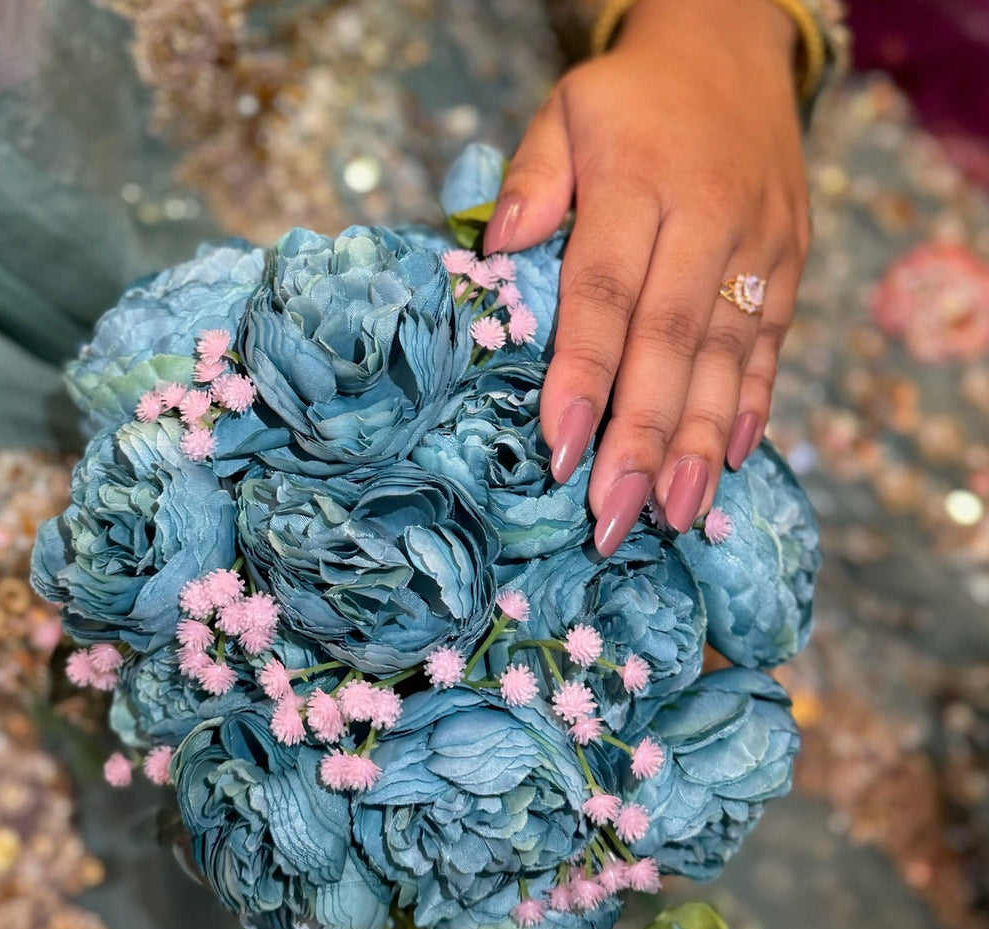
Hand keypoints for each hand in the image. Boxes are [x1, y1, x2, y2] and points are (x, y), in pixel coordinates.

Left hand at [483, 0, 807, 552]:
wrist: (735, 51)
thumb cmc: (632, 99)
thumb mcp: (567, 110)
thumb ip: (534, 178)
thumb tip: (498, 247)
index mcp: (638, 184)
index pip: (606, 293)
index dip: (585, 376)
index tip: (561, 452)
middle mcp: (706, 219)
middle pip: (671, 343)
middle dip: (643, 439)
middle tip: (615, 517)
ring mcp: (758, 244)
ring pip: (728, 357)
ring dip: (699, 444)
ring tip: (675, 515)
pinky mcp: (789, 263)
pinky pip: (770, 343)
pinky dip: (752, 405)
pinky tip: (731, 461)